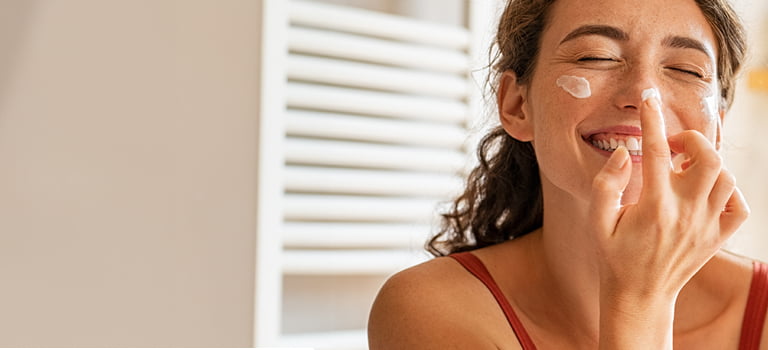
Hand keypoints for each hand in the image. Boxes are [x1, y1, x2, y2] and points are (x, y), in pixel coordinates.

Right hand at [588, 93, 748, 347]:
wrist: (639, 296)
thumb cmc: (614, 256)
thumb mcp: (598, 221)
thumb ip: (606, 184)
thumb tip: (624, 152)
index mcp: (653, 206)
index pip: (657, 150)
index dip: (652, 119)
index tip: (649, 98)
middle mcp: (685, 213)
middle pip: (706, 157)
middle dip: (691, 140)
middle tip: (672, 147)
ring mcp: (706, 225)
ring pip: (725, 177)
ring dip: (707, 163)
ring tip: (685, 168)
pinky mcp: (717, 237)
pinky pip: (738, 206)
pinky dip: (729, 190)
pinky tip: (706, 191)